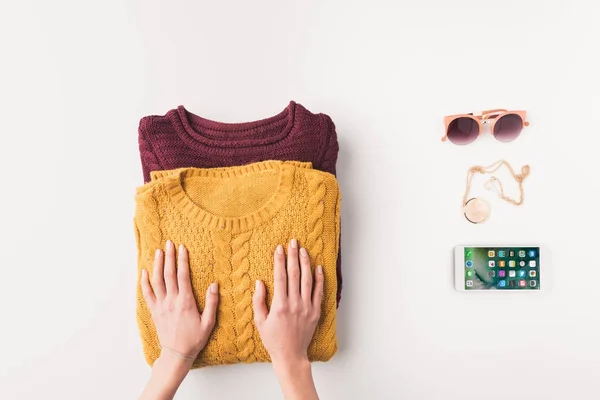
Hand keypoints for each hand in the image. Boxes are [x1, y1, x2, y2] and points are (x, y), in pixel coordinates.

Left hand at [141, 240, 218, 359]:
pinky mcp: (154, 311)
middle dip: (169, 257)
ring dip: (157, 265)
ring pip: (157, 281)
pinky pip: (147, 293)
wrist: (177, 354)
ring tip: (158, 251)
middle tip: (169, 243)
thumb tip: (214, 285)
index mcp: (185, 302)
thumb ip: (212, 303)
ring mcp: (161, 305)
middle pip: (168, 274)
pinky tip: (144, 271)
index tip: (182, 248)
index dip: (182, 260)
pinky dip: (145, 282)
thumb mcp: (209, 322)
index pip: (183, 276)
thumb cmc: (194, 339)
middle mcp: (171, 301)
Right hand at [253, 238, 322, 399]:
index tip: (279, 248)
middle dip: (293, 256)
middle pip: (295, 274)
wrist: (290, 356)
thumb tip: (259, 282)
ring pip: (307, 280)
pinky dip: (319, 279)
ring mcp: (307, 308)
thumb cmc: (273, 340)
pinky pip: (318, 292)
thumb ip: (259, 301)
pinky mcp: (315, 312)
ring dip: (305, 263)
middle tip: (293, 242)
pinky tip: (318, 267)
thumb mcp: (260, 321)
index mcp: (280, 305)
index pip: (280, 277)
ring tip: (303, 250)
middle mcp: (294, 304)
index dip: (279, 261)